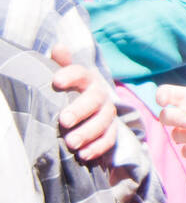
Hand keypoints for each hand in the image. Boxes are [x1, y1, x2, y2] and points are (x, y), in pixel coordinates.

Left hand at [50, 45, 117, 161]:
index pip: (81, 74)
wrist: (88, 108)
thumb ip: (61, 63)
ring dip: (88, 132)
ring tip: (71, 143)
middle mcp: (100, 95)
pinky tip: (83, 155)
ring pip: (104, 122)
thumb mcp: (64, 76)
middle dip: (80, 110)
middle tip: (63, 120)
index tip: (56, 82)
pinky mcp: (111, 131)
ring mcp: (107, 114)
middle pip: (95, 100)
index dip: (70, 76)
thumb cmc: (70, 91)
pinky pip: (109, 139)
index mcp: (87, 80)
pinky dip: (97, 147)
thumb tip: (59, 47)